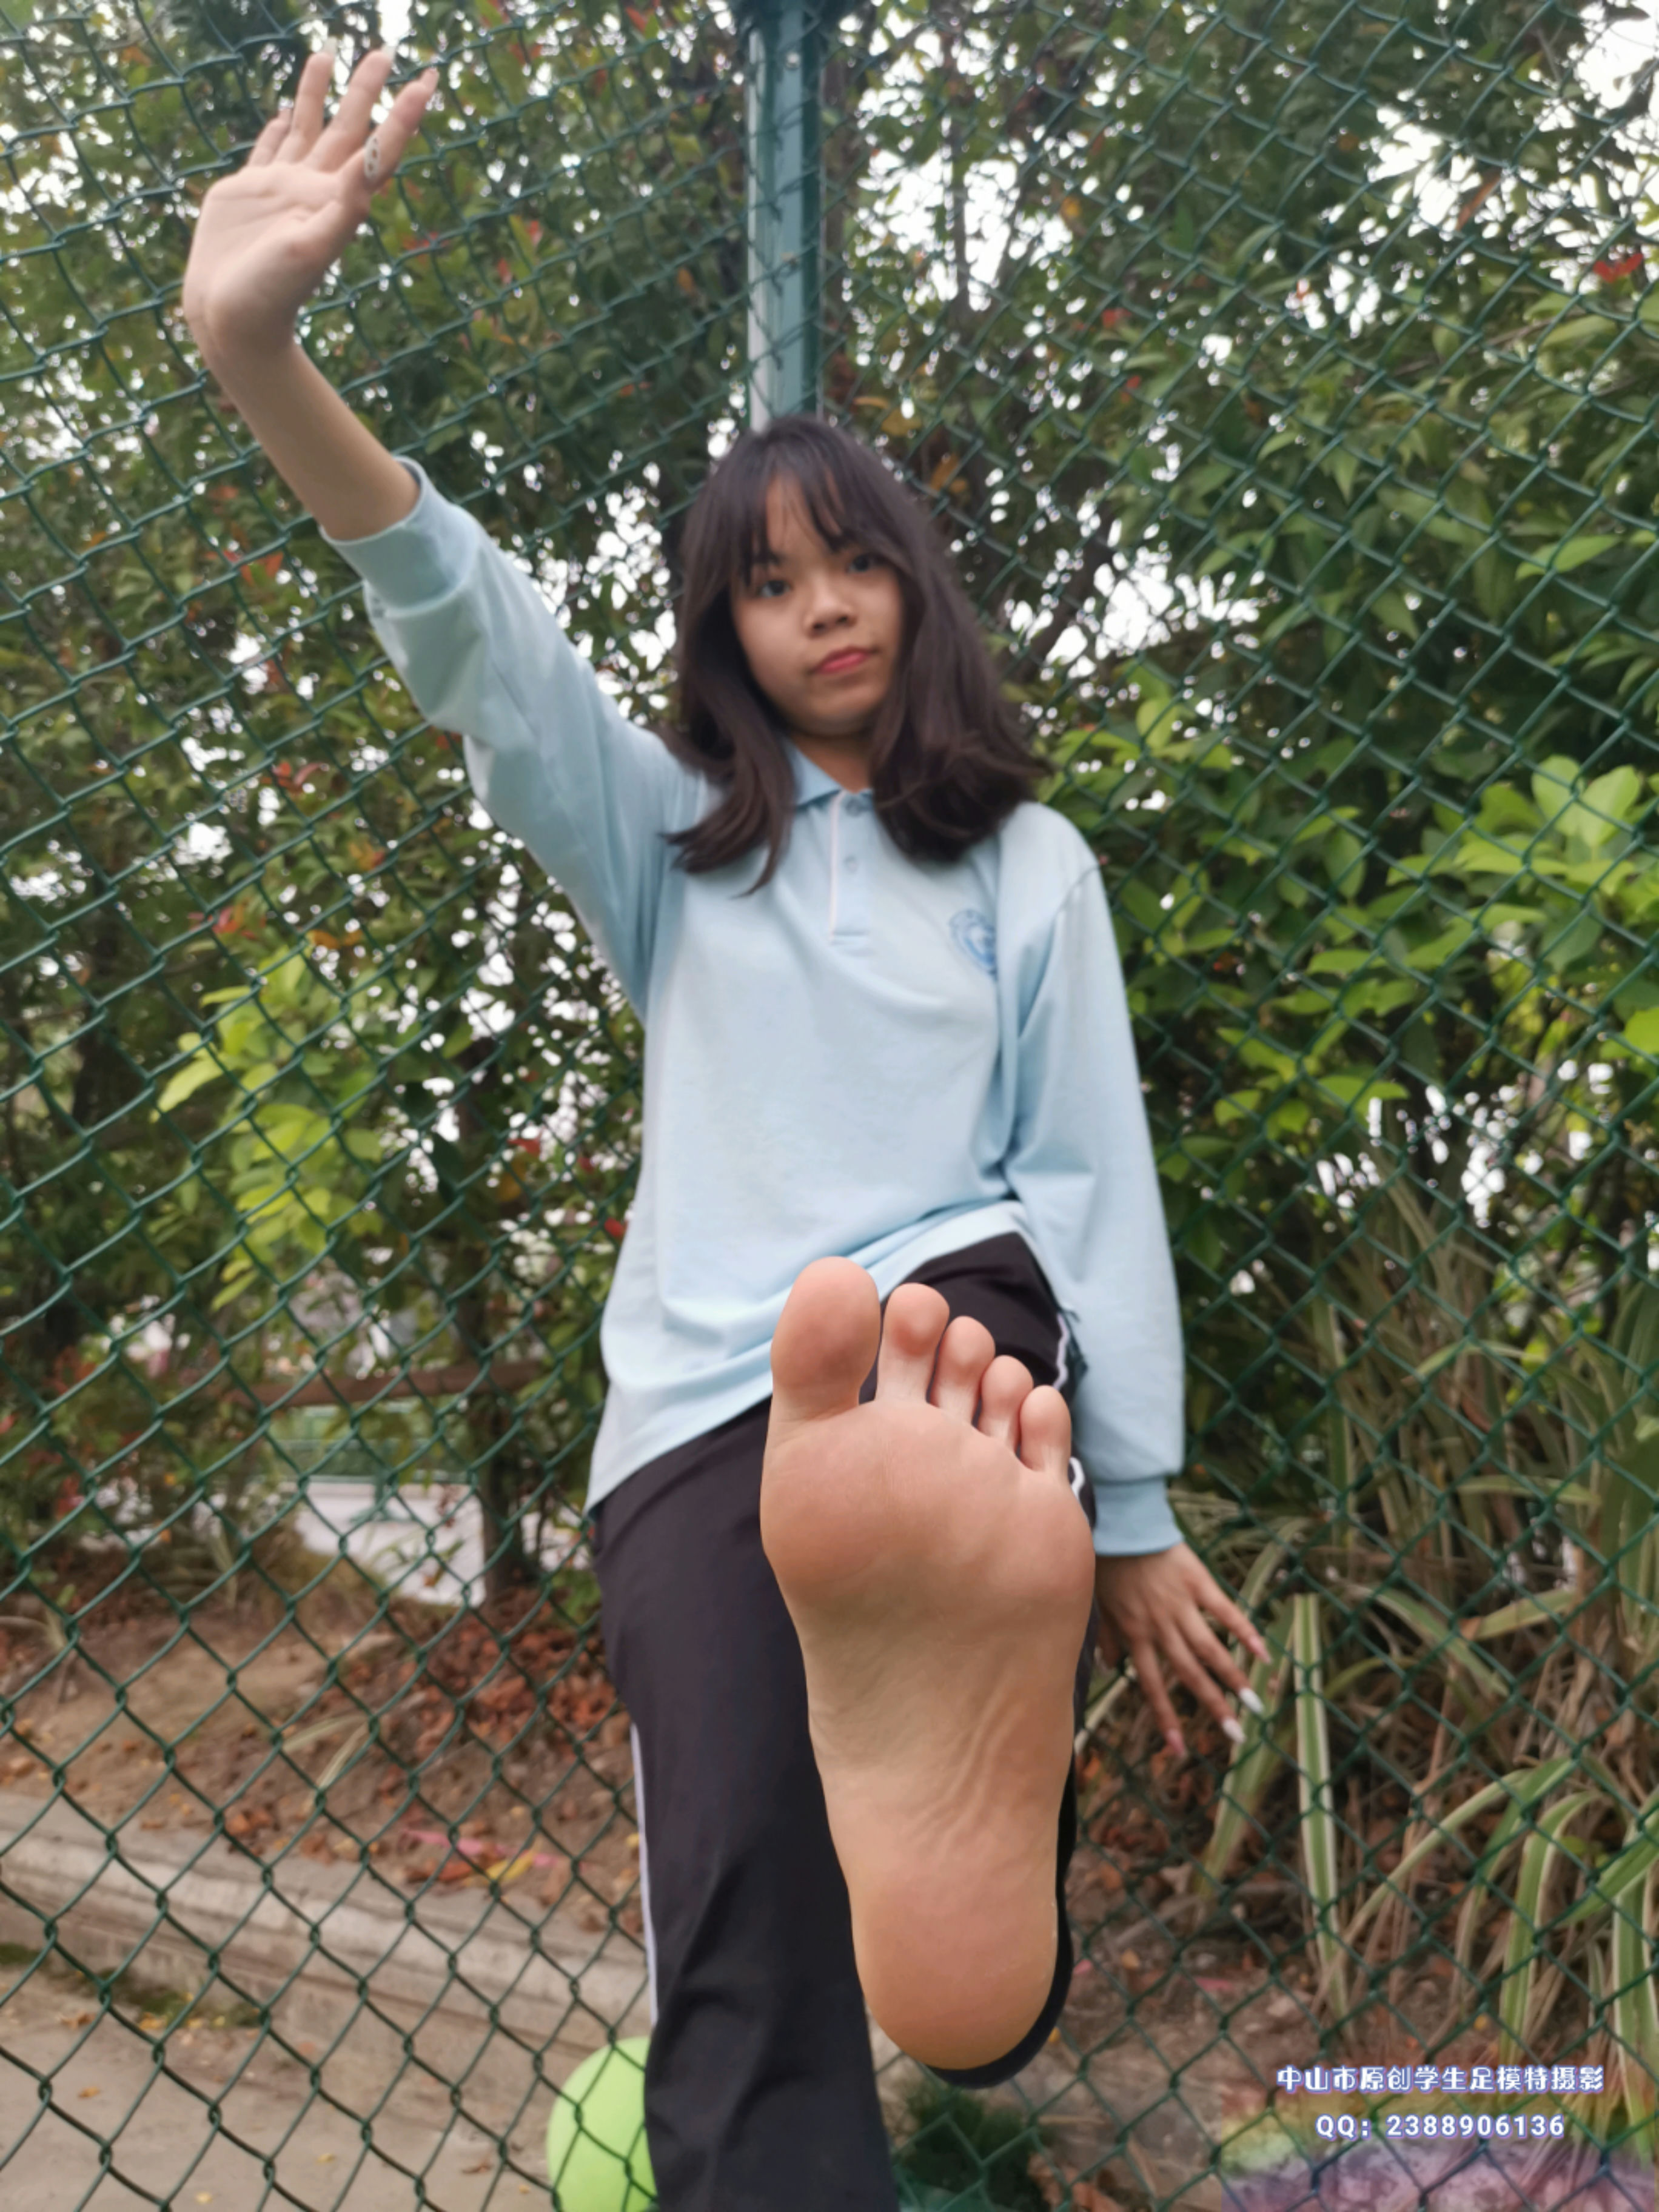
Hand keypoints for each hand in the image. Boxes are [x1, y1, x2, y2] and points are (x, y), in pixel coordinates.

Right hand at [182, 45, 437, 367]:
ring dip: (318, 93)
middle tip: (384, 49)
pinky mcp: (248, 193)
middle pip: (348, 126)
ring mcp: (282, 188)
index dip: (405, 115)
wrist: (231, 320)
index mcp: (338, 199)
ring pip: (307, 127)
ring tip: (327, 54)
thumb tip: (376, 163)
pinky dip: (278, 128)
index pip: (380, 147)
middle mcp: (315, 188)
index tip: (428, 81)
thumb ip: (344, 207)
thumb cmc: (273, 293)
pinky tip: (282, 111)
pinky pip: (268, 150)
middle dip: (366, 88)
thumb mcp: (312, 248)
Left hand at [1092, 1541, 1268, 1758]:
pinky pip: (1224, 1611)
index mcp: (1135, 1634)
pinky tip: (1263, 1652)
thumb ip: (1108, 1638)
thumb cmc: (1109, 1564)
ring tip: (1255, 1704)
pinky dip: (1244, 1631)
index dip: (1166, 1718)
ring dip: (1234, 1678)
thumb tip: (1110, 1669)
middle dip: (1213, 1707)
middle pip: (1189, 1674)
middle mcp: (1160, 1626)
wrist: (1124, 1524)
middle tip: (1237, 1735)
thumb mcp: (1101, 1605)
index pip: (1152, 1685)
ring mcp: (1181, 1605)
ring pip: (1210, 1649)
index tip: (1180, 1750)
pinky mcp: (1199, 1582)